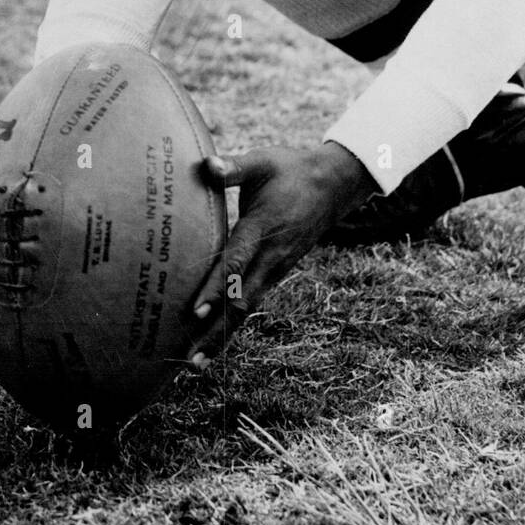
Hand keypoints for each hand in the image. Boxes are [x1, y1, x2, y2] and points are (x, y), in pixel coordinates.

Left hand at [187, 141, 378, 366]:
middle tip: (190, 359)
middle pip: (241, 299)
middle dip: (216, 330)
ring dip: (223, 335)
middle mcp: (271, 255)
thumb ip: (234, 167)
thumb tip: (206, 166)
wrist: (334, 185)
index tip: (197, 311)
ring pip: (247, 307)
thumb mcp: (263, 161)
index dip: (217, 287)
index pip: (237, 261)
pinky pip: (253, 301)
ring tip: (197, 363)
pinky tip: (215, 340)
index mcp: (263, 227)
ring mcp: (277, 267)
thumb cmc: (291, 169)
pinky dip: (234, 323)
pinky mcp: (277, 272)